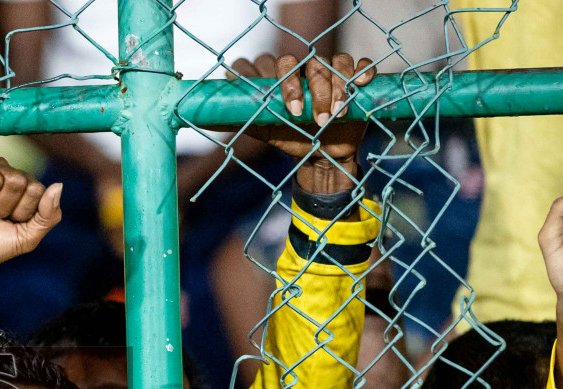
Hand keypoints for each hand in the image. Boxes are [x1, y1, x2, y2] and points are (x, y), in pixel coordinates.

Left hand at [229, 53, 374, 193]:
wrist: (323, 154)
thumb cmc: (290, 138)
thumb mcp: (262, 131)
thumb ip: (237, 119)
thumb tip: (202, 118)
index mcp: (279, 76)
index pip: (269, 62)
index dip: (278, 81)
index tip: (287, 109)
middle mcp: (303, 69)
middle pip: (303, 60)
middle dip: (307, 88)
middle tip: (305, 116)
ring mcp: (329, 71)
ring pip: (333, 61)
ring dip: (333, 87)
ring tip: (332, 115)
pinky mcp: (353, 78)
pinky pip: (359, 63)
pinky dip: (360, 71)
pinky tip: (359, 84)